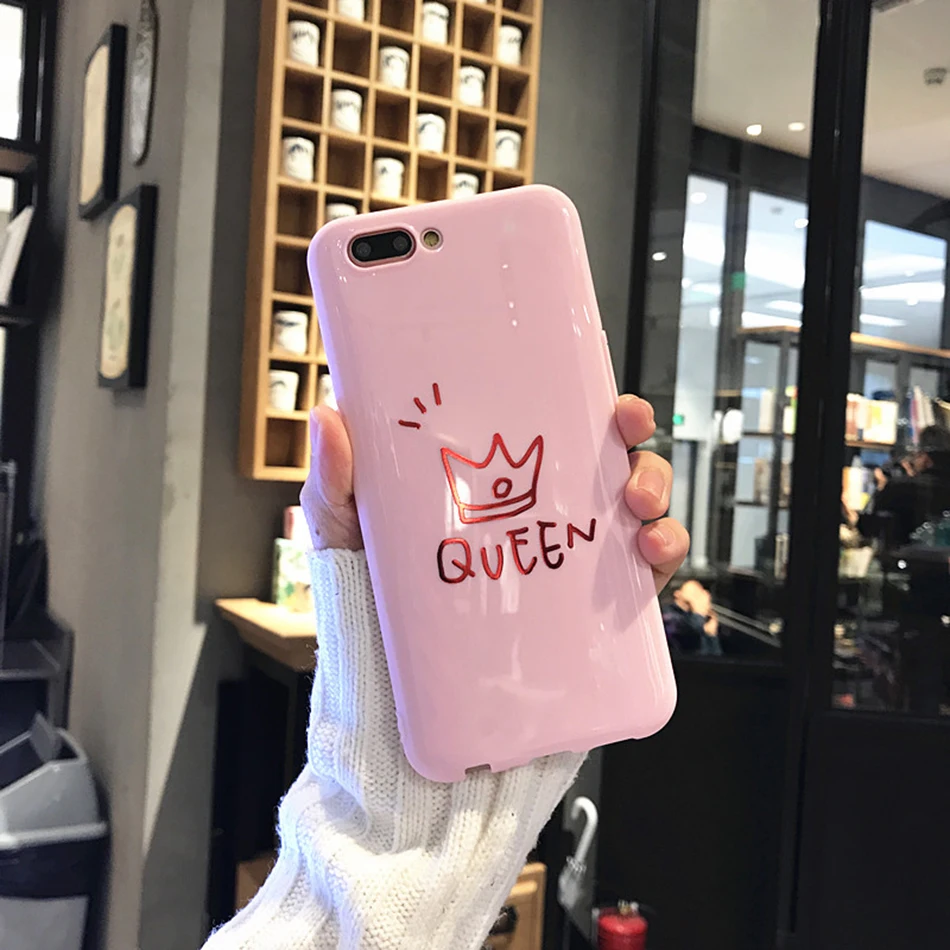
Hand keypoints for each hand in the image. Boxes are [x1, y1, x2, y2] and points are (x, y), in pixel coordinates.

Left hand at [302, 394, 689, 592]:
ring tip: (638, 505)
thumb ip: (337, 480)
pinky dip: (662, 555)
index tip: (607, 396)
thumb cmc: (372, 598)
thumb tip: (330, 416)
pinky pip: (642, 576)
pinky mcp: (590, 610)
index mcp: (496, 480)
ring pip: (635, 507)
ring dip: (653, 489)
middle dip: (634, 440)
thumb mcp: (347, 531)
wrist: (395, 687)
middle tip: (627, 435)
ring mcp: (569, 557)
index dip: (589, 403)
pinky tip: (651, 552)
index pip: (552, 427)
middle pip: (606, 460)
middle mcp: (541, 510)